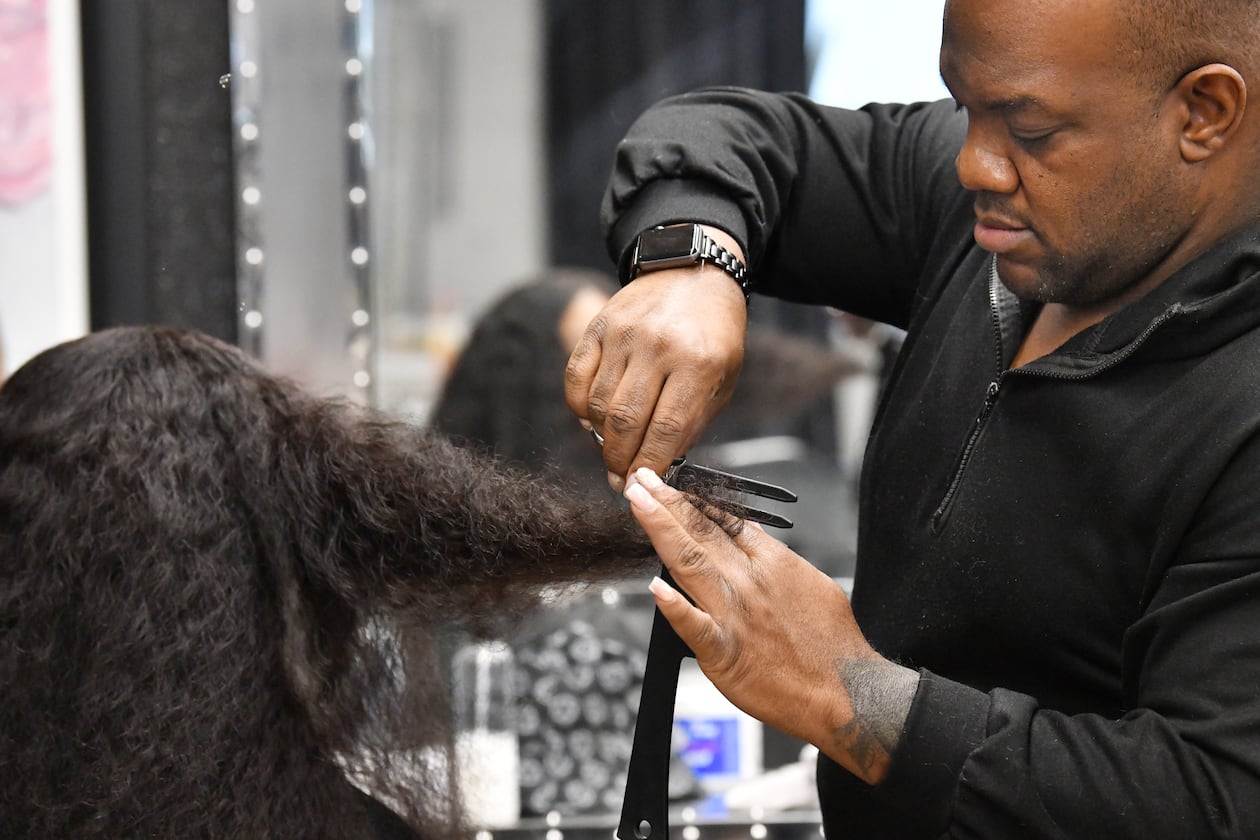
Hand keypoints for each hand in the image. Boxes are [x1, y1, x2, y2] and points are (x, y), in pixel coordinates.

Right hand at [564, 228, 747, 487]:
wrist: (695, 273)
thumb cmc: (714, 333)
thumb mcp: (722, 378)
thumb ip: (692, 422)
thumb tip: (658, 465)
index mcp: (699, 364)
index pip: (666, 431)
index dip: (649, 466)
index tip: (640, 486)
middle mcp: (659, 347)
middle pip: (625, 422)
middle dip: (619, 460)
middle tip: (620, 478)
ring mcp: (624, 334)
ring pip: (598, 404)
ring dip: (600, 438)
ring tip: (611, 448)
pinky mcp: (600, 326)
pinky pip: (577, 378)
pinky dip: (579, 407)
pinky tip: (592, 419)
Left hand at [623, 467, 918, 784]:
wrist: (848, 692)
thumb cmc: (834, 646)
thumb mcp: (814, 583)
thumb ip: (777, 560)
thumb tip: (753, 537)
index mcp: (773, 563)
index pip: (725, 522)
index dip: (693, 500)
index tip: (670, 484)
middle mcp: (750, 582)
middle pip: (700, 532)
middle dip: (666, 502)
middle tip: (641, 479)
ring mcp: (735, 615)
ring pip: (689, 562)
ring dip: (660, 529)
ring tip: (638, 503)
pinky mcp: (725, 652)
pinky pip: (694, 626)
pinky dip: (674, 607)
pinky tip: (655, 588)